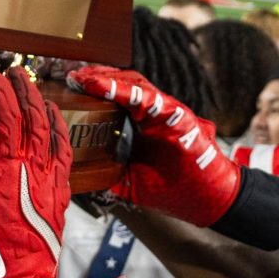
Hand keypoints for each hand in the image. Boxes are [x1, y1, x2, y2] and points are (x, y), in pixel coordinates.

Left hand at [68, 65, 240, 227]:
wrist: (208, 201)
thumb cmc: (174, 190)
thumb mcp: (130, 182)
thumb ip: (108, 172)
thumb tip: (78, 172)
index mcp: (143, 123)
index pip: (116, 95)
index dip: (93, 87)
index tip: (70, 84)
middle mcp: (155, 112)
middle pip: (123, 82)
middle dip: (96, 76)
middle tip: (72, 76)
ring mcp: (168, 112)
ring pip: (135, 85)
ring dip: (108, 79)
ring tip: (84, 78)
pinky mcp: (179, 117)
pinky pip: (150, 100)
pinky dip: (127, 92)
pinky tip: (105, 88)